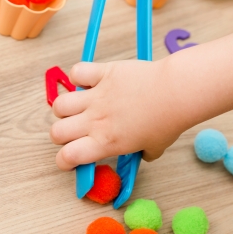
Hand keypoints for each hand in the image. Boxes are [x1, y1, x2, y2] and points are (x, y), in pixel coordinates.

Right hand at [50, 59, 187, 170]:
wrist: (175, 92)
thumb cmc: (169, 121)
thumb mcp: (155, 148)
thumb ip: (143, 153)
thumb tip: (143, 154)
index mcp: (105, 143)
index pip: (67, 157)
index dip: (64, 161)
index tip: (71, 159)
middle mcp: (95, 121)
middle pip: (57, 133)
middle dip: (62, 136)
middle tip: (77, 132)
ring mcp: (96, 96)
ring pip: (59, 105)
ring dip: (65, 109)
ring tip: (79, 108)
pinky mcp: (103, 73)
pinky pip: (77, 72)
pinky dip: (78, 76)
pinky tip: (89, 81)